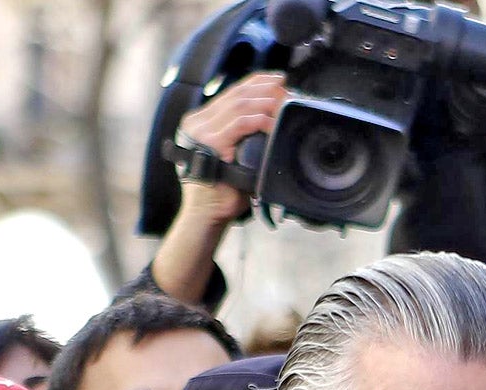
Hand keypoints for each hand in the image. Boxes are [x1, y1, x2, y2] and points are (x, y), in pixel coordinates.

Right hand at [178, 73, 290, 222]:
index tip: (278, 79)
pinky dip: (260, 120)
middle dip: (266, 88)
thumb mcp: (230, 157)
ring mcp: (202, 131)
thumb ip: (240, 138)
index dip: (257, 82)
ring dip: (266, 101)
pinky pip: (240, 123)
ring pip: (240, 104)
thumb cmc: (221, 191)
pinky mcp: (211, 143)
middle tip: (287, 88)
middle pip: (237, 93)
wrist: (205, 215)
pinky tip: (274, 122)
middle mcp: (198, 122)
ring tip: (285, 102)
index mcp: (200, 122)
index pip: (232, 92)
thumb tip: (267, 123)